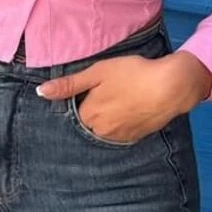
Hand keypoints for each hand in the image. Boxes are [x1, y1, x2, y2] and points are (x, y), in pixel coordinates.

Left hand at [36, 52, 211, 143]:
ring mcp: (119, 138)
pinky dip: (123, 122)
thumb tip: (42, 92)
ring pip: (104, 128)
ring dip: (108, 117)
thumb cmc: (132, 74)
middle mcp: (101, 132)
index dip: (83, 97)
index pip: (75, 111)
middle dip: (94, 109)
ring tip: (123, 98)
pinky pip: (121, 132)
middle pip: (89, 121)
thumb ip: (69, 85)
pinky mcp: (136, 138)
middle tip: (112, 90)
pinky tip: (132, 107)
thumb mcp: (98, 73)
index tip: (95, 87)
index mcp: (88, 116)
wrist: (170, 87)